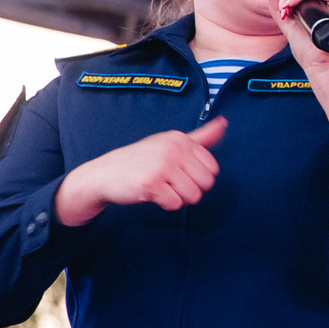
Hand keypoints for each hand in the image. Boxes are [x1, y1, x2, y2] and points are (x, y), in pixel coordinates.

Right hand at [56, 118, 226, 226]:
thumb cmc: (141, 160)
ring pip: (193, 196)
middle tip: (170, 182)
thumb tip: (224, 123)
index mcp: (181, 139)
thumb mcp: (171, 143)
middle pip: (206, 184)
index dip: (198, 176)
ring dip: (178, 198)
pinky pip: (175, 204)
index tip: (180, 172)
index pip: (212, 168)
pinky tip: (152, 193)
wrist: (105, 174)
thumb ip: (200, 137)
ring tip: (162, 187)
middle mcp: (173, 149)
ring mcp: (162, 166)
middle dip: (191, 189)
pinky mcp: (151, 184)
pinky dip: (165, 204)